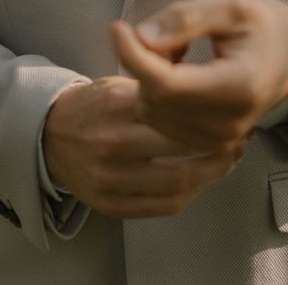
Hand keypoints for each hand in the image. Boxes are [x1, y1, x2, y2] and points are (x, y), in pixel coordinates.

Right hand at [43, 77, 242, 217]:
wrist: (48, 136)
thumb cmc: (93, 105)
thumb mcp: (120, 82)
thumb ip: (157, 89)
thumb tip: (207, 94)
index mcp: (119, 105)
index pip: (176, 113)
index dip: (211, 117)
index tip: (230, 114)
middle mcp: (115, 143)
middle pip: (182, 150)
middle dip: (219, 147)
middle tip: (239, 138)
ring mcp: (111, 178)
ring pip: (177, 184)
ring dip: (211, 174)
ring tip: (228, 161)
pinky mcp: (110, 204)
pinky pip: (161, 207)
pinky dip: (189, 195)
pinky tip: (202, 181)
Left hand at [111, 0, 287, 151]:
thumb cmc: (264, 23)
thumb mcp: (231, 3)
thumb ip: (186, 17)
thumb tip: (141, 36)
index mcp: (238, 87)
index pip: (165, 83)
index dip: (132, 55)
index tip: (117, 25)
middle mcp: (228, 124)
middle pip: (155, 98)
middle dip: (145, 61)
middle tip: (167, 30)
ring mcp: (218, 140)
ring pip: (152, 111)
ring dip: (151, 76)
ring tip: (179, 49)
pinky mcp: (208, 144)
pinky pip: (161, 120)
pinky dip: (159, 93)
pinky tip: (180, 70)